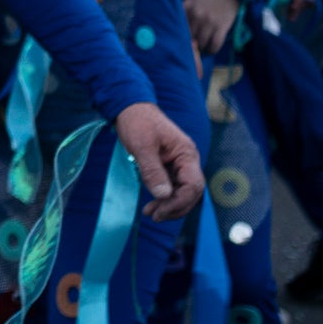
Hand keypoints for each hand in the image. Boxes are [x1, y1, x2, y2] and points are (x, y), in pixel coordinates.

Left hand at [112, 101, 203, 221]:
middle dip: (174, 207)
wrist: (130, 107)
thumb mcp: (142, 146)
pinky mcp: (169, 167)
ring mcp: (179, 164)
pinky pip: (173, 187)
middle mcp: (187, 161)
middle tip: (153, 215)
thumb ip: (153, 171)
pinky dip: (164, 198)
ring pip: (182, 192)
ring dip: (169, 205)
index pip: (193, 186)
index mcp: (187, 154)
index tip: (159, 212)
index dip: (178, 203)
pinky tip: (152, 204)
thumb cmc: (137, 122)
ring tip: (150, 212)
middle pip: (191, 193)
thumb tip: (163, 195)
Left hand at [185, 0, 241, 54]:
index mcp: (188, 7)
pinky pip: (215, 44)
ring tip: (202, 49)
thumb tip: (179, 28)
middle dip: (191, 44)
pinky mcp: (222, 26)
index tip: (183, 41)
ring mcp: (210, 22)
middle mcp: (197, 15)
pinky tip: (211, 50)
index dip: (181, 37)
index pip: (180, 28)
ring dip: (202, 48)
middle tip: (193, 48)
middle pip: (190, 37)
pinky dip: (212, 50)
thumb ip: (185, 10)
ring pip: (202, 42)